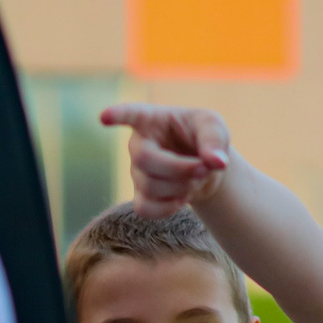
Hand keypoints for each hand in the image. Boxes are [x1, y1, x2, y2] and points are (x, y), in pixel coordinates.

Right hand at [99, 105, 231, 216]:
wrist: (205, 167)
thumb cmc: (204, 138)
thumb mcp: (214, 128)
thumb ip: (214, 140)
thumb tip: (217, 162)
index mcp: (151, 119)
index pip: (130, 114)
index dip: (117, 115)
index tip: (105, 117)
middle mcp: (138, 144)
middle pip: (144, 159)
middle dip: (179, 168)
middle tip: (204, 168)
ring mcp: (137, 171)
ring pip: (150, 186)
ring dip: (182, 186)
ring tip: (197, 177)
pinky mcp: (141, 195)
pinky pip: (144, 209)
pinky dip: (168, 208)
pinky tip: (182, 198)